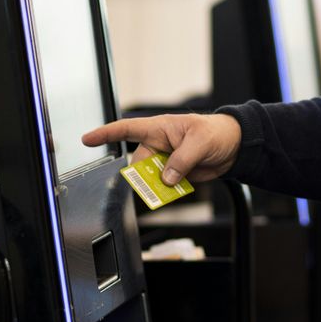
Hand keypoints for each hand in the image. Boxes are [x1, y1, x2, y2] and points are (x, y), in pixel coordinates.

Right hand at [81, 113, 242, 185]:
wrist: (233, 147)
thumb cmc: (216, 133)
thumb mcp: (200, 142)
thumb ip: (181, 160)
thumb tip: (166, 178)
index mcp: (160, 128)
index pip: (127, 129)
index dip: (106, 134)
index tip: (87, 139)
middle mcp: (159, 145)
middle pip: (138, 164)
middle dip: (144, 177)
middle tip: (161, 180)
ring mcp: (165, 161)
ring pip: (149, 179)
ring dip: (157, 187)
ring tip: (175, 185)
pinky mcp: (174, 174)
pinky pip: (163, 187)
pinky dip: (167, 192)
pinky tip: (180, 188)